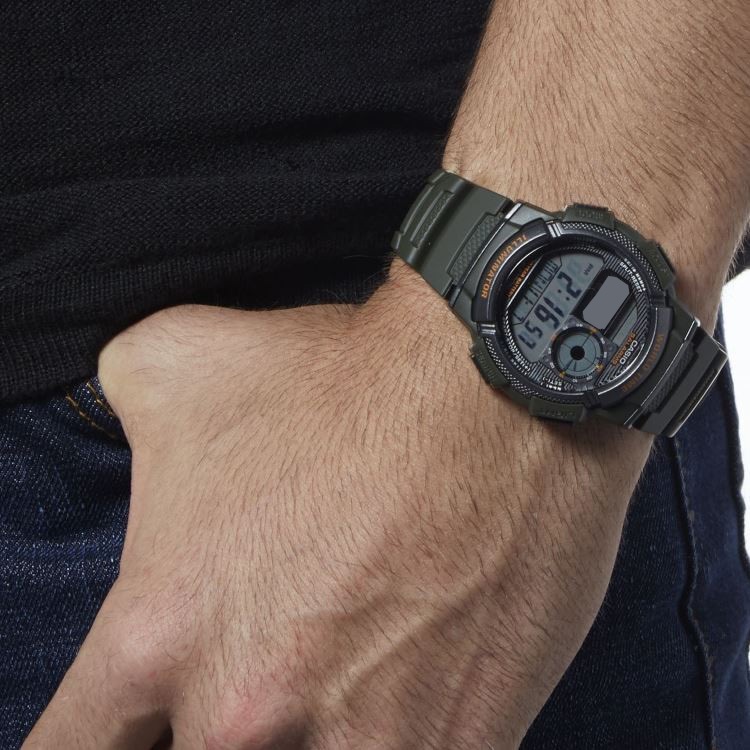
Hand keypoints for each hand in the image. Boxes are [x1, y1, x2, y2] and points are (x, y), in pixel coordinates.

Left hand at [24, 260, 650, 748]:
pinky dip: (398, 735)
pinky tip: (408, 688)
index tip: (140, 716)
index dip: (105, 736)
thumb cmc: (341, 374)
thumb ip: (119, 426)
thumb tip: (131, 458)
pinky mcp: (457, 744)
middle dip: (221, 720)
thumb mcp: (173, 362)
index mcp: (162, 630)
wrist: (496, 384)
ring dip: (314, 737)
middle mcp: (244, 710)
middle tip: (265, 666)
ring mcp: (361, 742)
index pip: (75, 749)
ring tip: (342, 673)